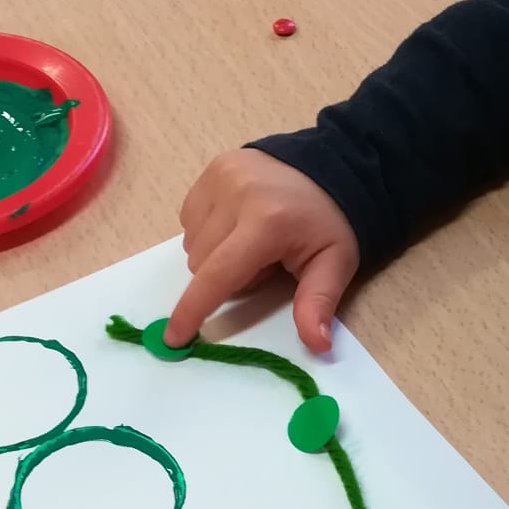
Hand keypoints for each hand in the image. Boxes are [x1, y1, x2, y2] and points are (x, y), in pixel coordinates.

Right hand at [165, 150, 359, 353]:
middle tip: (264, 264)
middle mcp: (236, 194)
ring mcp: (220, 176)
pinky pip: (190, 218)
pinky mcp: (212, 168)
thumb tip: (317, 345)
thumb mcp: (335, 264)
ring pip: (191, 243)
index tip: (173, 338)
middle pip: (201, 264)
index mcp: (266, 223)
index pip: (218, 275)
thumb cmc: (330, 222)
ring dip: (214, 255)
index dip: (193, 310)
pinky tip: (237, 223)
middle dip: (226, 277)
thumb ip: (318, 304)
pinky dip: (207, 231)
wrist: (334, 164)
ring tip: (252, 241)